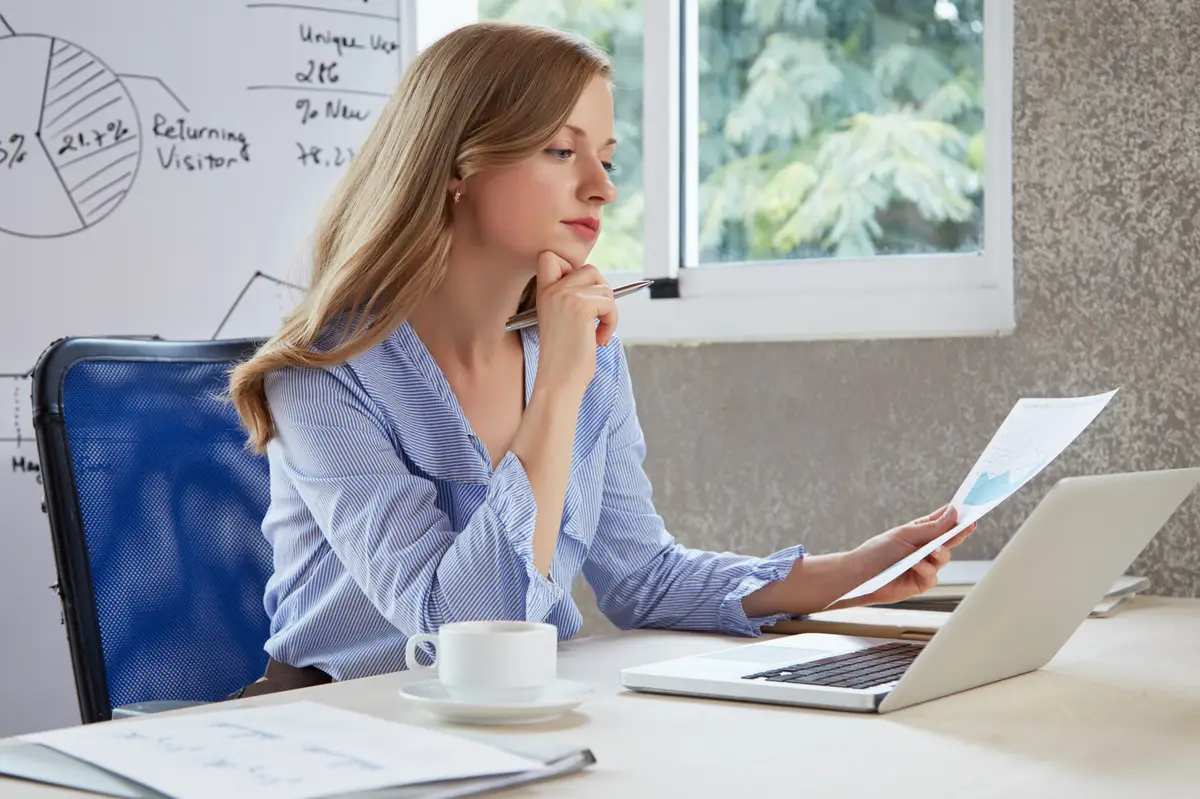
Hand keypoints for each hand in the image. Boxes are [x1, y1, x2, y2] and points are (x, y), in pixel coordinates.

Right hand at [531, 251, 616, 396]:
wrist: (558, 380)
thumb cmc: (563, 357)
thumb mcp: (562, 318)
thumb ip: (571, 296)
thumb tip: (600, 283)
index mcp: (544, 292)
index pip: (551, 256)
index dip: (572, 268)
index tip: (579, 295)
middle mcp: (552, 290)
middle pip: (590, 269)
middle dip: (601, 291)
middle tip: (597, 315)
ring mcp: (566, 296)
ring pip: (604, 287)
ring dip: (609, 310)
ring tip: (598, 332)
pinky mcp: (581, 307)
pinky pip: (610, 303)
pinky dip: (611, 322)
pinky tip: (599, 339)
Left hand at [836, 505, 975, 608]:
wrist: (861, 575)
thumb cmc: (878, 551)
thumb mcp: (905, 534)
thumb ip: (931, 528)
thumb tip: (953, 513)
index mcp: (919, 532)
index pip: (942, 522)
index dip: (956, 517)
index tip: (970, 510)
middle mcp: (924, 548)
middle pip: (948, 540)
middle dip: (958, 533)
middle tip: (968, 525)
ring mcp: (924, 566)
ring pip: (944, 558)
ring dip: (940, 553)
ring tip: (932, 551)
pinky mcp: (921, 582)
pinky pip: (933, 576)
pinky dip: (926, 570)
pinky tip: (916, 566)